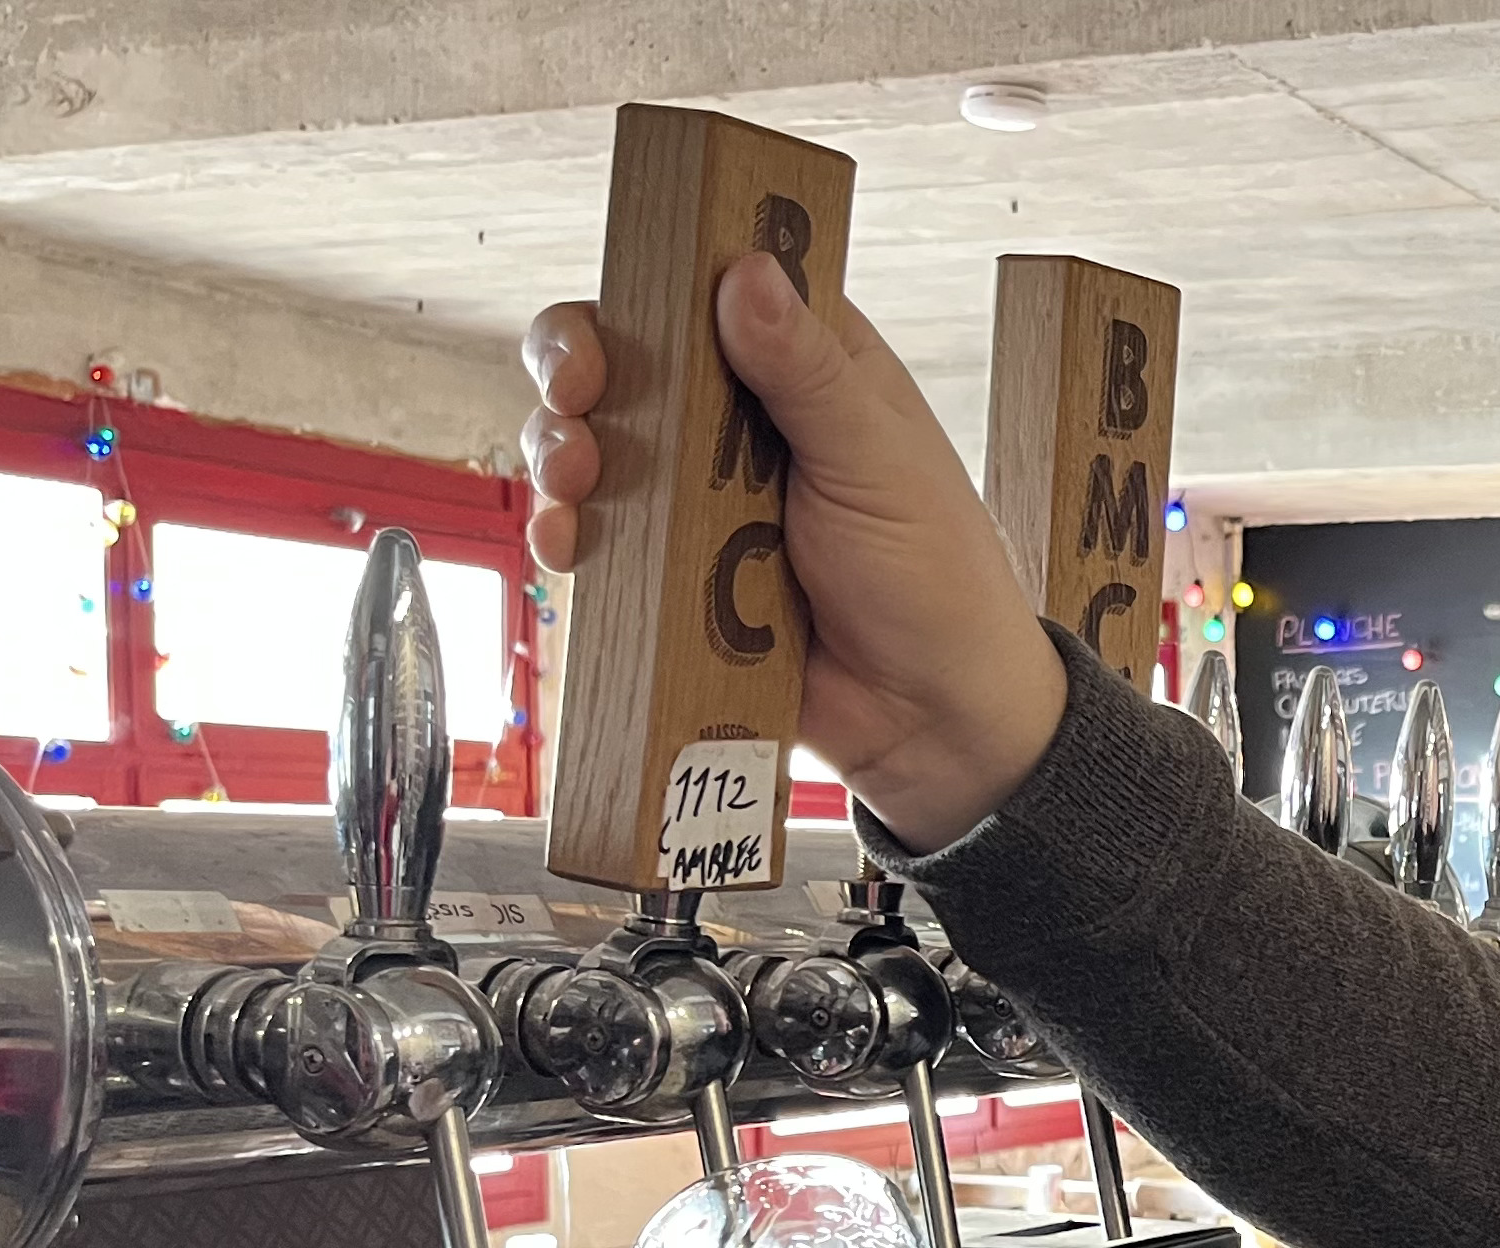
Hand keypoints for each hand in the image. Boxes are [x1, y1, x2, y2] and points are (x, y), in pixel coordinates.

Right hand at [519, 256, 1068, 847]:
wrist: (929, 719)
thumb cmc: (935, 578)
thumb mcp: (877, 460)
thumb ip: (807, 371)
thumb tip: (747, 275)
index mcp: (807, 367)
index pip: (711, 291)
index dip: (656, 284)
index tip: (630, 303)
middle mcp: (743, 420)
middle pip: (628, 359)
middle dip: (581, 367)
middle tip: (578, 395)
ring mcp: (700, 494)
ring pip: (597, 441)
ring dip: (564, 448)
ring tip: (577, 481)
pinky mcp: (672, 567)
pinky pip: (599, 532)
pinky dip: (569, 529)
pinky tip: (570, 541)